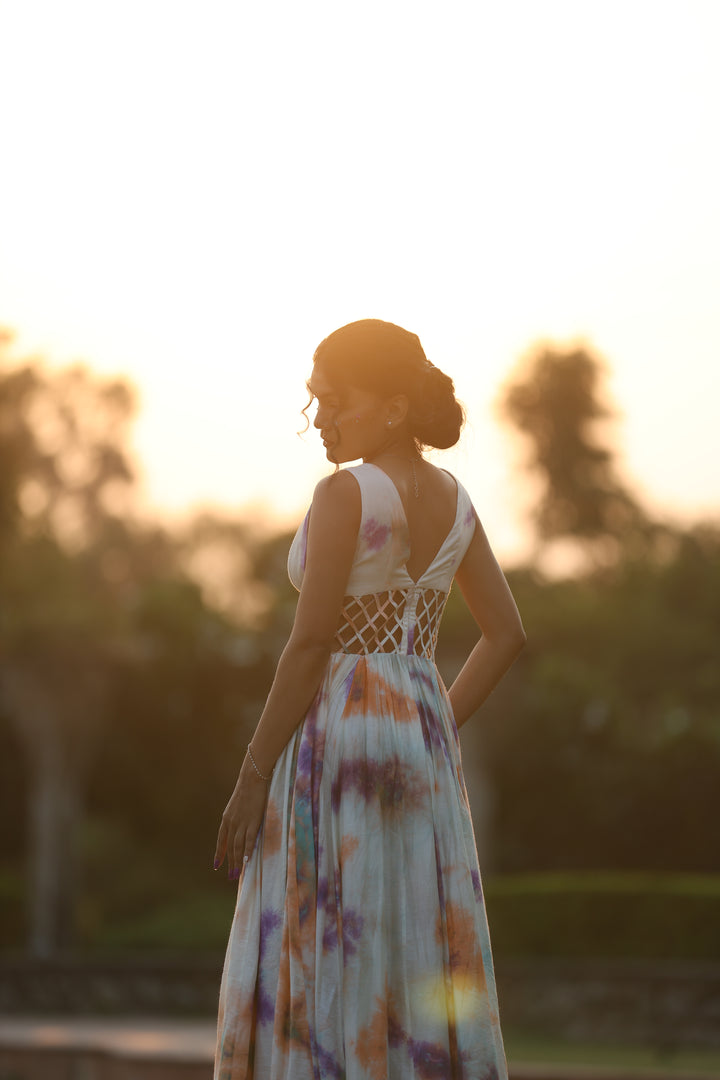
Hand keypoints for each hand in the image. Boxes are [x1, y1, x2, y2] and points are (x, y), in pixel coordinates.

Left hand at [213, 755, 269, 879]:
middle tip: (231, 876)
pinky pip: (249, 841)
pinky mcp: (252, 822)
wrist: (252, 779)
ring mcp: (241, 823)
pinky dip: (247, 852)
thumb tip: (238, 825)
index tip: (217, 865)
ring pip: (238, 847)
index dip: (219, 853)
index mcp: (226, 819)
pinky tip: (247, 862)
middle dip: (230, 862)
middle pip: (229, 847)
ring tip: (237, 874)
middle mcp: (231, 823)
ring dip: (237, 862)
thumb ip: (236, 817)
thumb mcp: (237, 805)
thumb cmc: (247, 789)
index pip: (221, 840)